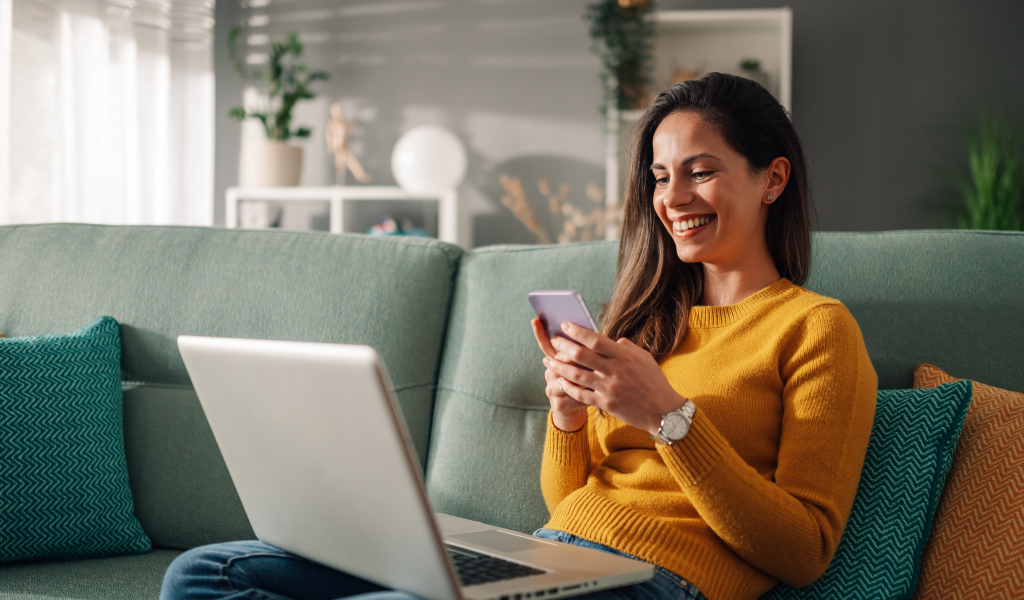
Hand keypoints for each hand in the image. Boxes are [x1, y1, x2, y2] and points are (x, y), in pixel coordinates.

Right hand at [531, 318, 587, 431]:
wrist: (577, 411)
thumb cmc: (586, 382)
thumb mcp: (585, 364)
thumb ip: (587, 349)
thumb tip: (594, 332)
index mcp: (555, 361)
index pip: (546, 344)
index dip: (540, 333)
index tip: (536, 320)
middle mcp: (550, 373)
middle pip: (558, 360)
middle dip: (574, 355)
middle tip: (588, 350)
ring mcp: (551, 389)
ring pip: (567, 379)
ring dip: (584, 375)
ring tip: (598, 373)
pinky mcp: (558, 405)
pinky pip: (574, 397)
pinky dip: (588, 394)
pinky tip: (599, 392)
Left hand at [541, 322, 687, 434]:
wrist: (663, 411)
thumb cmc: (654, 382)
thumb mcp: (644, 358)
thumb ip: (626, 348)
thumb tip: (612, 339)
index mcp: (624, 356)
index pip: (595, 339)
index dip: (577, 331)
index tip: (565, 326)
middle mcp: (615, 371)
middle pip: (582, 355)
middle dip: (563, 346)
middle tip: (553, 341)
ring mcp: (609, 388)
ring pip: (577, 375)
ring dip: (560, 367)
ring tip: (548, 361)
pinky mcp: (606, 404)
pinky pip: (581, 395)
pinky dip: (568, 387)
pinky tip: (560, 381)